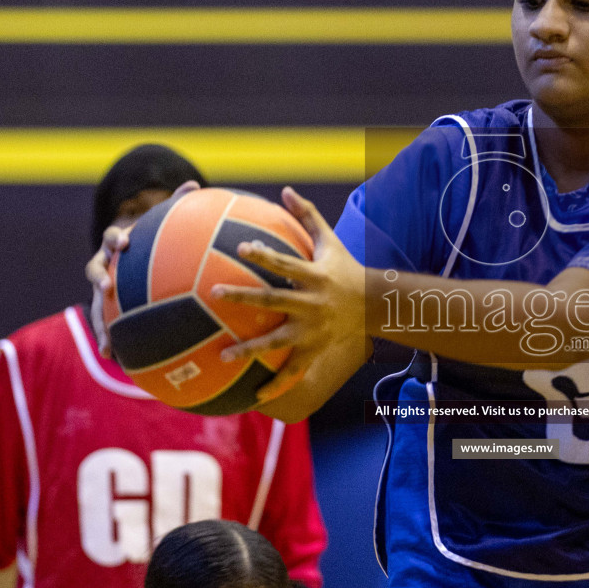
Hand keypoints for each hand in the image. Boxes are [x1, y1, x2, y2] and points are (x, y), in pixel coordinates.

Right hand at [85, 180, 200, 355]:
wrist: (127, 257)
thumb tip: (194, 184)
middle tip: (106, 286)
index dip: (116, 239)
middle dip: (99, 278)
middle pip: (95, 270)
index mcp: (117, 244)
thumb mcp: (159, 224)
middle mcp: (104, 265)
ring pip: (95, 306)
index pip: (111, 237)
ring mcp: (101, 289)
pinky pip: (106, 326)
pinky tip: (117, 361)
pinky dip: (110, 342)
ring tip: (106, 344)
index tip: (124, 243)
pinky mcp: (106, 308)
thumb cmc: (149, 240)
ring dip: (99, 324)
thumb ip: (174, 205)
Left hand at [212, 187, 365, 403]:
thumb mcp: (330, 241)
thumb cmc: (345, 268)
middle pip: (273, 301)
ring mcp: (312, 331)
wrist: (374, 305)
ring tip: (223, 356)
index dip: (264, 255)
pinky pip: (293, 372)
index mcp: (313, 277)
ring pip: (278, 342)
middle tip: (215, 293)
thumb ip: (307, 216)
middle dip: (244, 298)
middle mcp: (311, 305)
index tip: (241, 246)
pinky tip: (253, 398)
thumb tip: (286, 190)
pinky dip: (276, 386)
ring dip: (251, 349)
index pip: (285, 264)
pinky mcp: (314, 351)